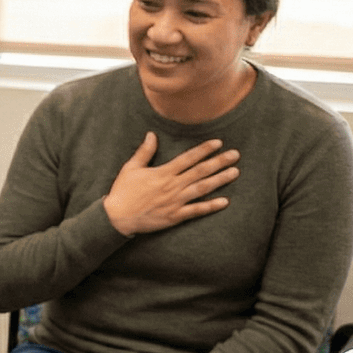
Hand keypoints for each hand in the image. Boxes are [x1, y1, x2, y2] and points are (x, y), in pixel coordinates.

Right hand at [102, 132, 239, 235]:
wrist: (117, 217)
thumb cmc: (123, 192)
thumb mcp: (131, 168)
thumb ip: (144, 152)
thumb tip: (151, 135)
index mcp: (163, 173)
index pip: (188, 158)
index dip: (204, 149)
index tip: (218, 143)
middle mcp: (172, 186)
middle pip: (200, 171)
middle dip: (219, 162)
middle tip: (235, 155)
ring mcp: (175, 201)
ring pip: (202, 188)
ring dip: (220, 180)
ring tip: (235, 172)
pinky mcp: (174, 216)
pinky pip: (196, 211)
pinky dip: (210, 206)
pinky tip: (224, 201)